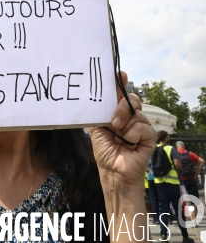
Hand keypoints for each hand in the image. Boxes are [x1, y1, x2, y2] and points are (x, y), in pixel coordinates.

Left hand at [89, 72, 156, 189]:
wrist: (113, 171)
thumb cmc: (105, 151)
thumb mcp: (97, 128)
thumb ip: (98, 111)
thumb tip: (96, 95)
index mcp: (117, 113)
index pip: (121, 93)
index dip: (120, 82)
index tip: (120, 74)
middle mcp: (130, 117)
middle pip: (131, 99)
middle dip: (122, 107)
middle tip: (114, 122)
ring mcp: (141, 125)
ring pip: (137, 113)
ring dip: (125, 126)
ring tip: (119, 138)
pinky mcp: (150, 136)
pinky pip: (143, 127)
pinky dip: (133, 135)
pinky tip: (130, 144)